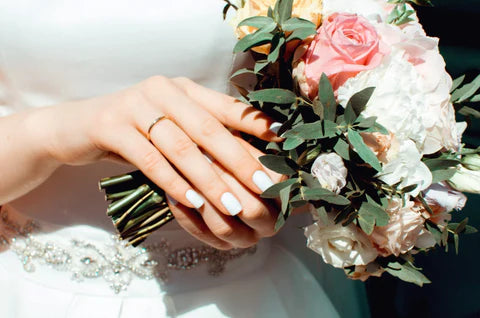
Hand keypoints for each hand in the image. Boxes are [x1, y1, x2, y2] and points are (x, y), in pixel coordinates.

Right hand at [41, 76, 282, 247]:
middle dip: (240, 161)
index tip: (284, 146)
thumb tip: (244, 158)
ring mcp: (135, 105)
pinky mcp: (111, 125)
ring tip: (232, 205)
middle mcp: (163, 90)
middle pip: (209, 129)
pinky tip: (193, 201)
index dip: (256, 126)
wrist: (78, 126)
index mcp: (183, 88)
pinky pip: (150, 159)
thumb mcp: (170, 125)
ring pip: (181, 148)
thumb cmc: (135, 130)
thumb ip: (201, 133)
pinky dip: (174, 182)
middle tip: (265, 188)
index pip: (226, 107)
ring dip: (210, 180)